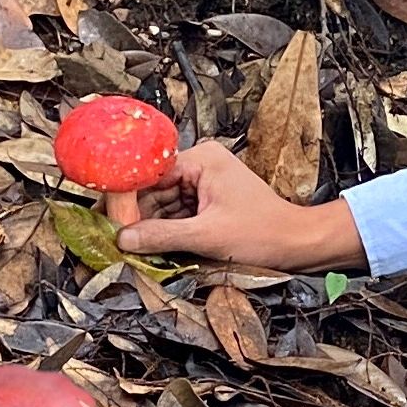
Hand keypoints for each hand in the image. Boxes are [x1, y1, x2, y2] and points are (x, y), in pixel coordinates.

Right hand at [113, 143, 367, 271]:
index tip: (108, 221)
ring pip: (163, 204)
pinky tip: (151, 246)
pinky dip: (166, 230)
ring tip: (130, 247)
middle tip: (115, 240)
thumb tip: (122, 239)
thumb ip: (162, 236)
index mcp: (202, 160)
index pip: (149, 174)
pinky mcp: (208, 201)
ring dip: (150, 225)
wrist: (298, 244)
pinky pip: (177, 213)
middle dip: (137, 215)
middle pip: (153, 189)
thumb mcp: (207, 236)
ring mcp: (205, 183)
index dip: (127, 198)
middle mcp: (201, 164)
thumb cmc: (262, 233)